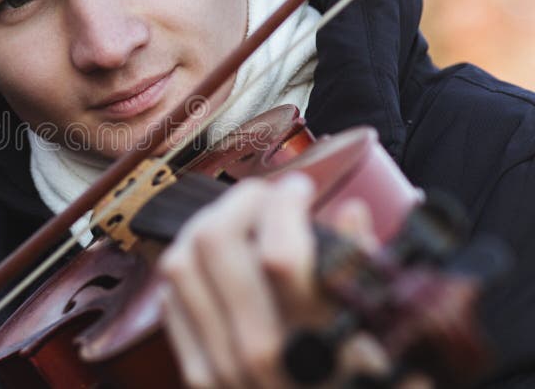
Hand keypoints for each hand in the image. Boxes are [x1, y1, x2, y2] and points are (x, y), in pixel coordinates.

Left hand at [157, 174, 395, 387]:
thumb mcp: (389, 344)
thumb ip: (366, 275)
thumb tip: (351, 215)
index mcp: (315, 344)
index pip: (280, 254)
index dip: (286, 204)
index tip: (302, 188)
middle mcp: (259, 354)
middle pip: (214, 243)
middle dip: (240, 200)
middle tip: (266, 196)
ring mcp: (219, 366)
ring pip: (180, 264)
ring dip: (206, 225)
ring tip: (237, 219)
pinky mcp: (198, 376)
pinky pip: (169, 301)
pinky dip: (186, 267)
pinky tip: (212, 260)